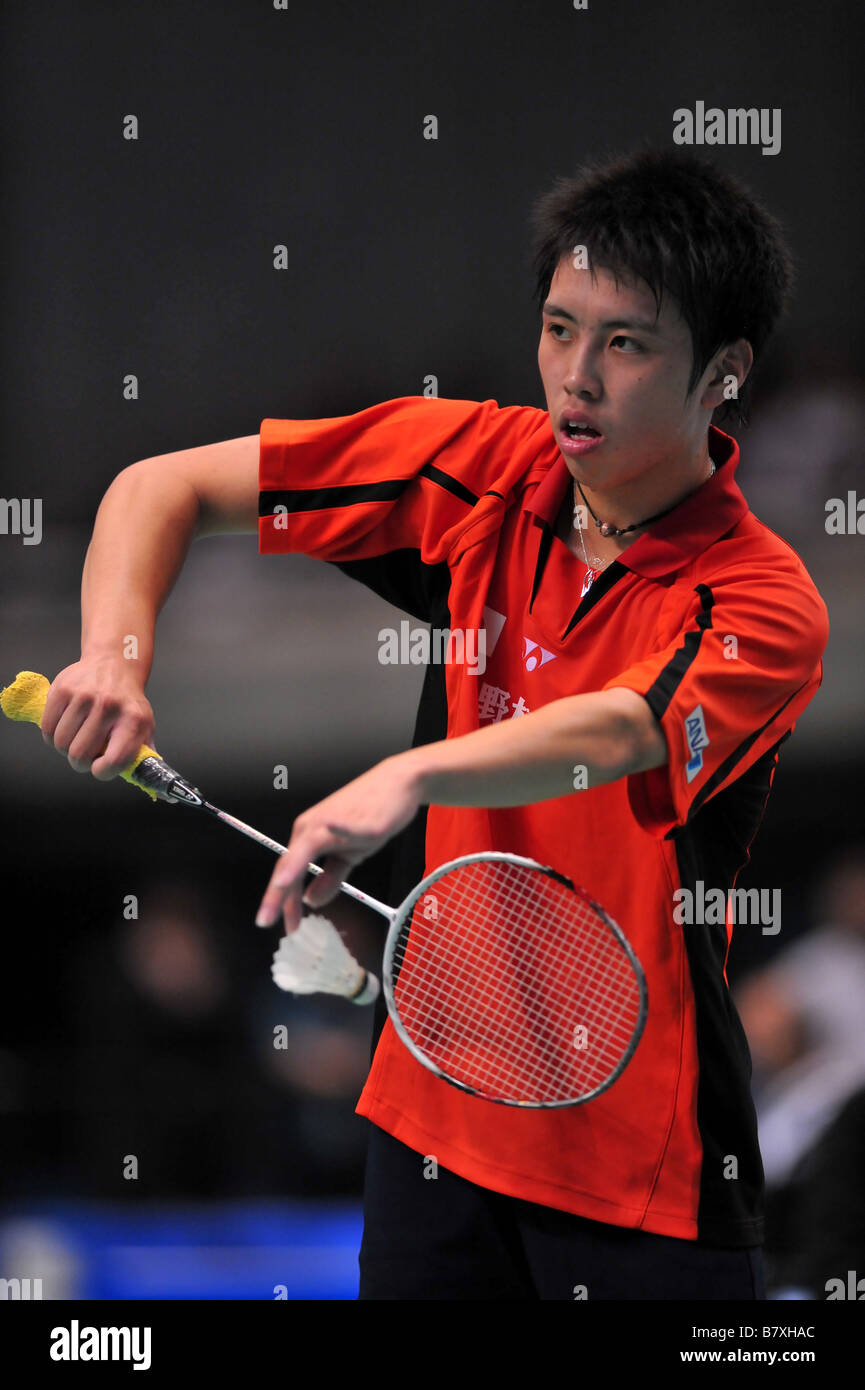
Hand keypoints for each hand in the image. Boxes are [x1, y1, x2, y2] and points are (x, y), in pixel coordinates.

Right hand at [40, 658, 154, 778]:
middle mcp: (109, 706)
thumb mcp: (144, 726)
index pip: (114, 760)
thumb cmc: (128, 704)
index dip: (102, 771)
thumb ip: (144, 756)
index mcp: (134, 720)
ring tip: (76, 738)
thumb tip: (154, 787)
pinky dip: (52, 735)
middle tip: (85, 754)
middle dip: (79, 762)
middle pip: (80, 755)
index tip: (99, 768)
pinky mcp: (63, 689)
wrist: (115, 664)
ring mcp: (84, 696)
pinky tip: (64, 727)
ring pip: (61, 743)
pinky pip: (47, 728)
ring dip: (65, 748)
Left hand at [255, 754, 423, 931]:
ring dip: (292, 869)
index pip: (288, 870)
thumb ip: (330, 878)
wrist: (397, 784)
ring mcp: (333, 822)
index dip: (281, 899)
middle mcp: (313, 827)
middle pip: (289, 862)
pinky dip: (335, 831)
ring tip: (280, 887)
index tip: (279, 924)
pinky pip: (343, 827)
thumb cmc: (370, 816)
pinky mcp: (358, 820)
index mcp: (309, 835)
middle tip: (265, 920)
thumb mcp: (349, 854)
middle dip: (277, 894)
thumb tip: (311, 900)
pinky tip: (325, 833)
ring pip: (307, 848)